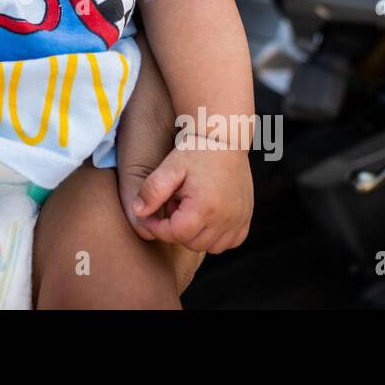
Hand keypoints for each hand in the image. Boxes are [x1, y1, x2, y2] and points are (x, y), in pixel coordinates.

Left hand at [127, 134, 252, 253]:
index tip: (150, 217)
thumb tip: (138, 212)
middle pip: (192, 243)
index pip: (175, 234)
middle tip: (174, 203)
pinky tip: (207, 216)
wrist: (223, 138)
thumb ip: (152, 191)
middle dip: (177, 229)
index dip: (157, 228)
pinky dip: (217, 236)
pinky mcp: (247, 218)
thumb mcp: (169, 168)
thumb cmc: (195, 151)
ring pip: (211, 247)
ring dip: (196, 234)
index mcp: (205, 207)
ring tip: (190, 208)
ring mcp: (239, 219)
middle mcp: (226, 218)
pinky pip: (230, 242)